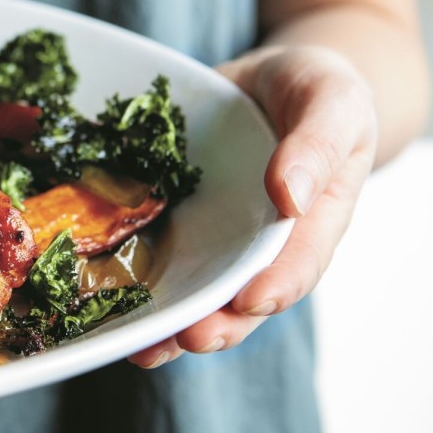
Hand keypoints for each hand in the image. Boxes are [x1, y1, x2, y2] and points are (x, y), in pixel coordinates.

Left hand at [128, 45, 377, 367]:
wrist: (268, 82)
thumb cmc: (314, 91)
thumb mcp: (332, 102)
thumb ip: (317, 145)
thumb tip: (289, 196)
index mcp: (311, 223)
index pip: (298, 265)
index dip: (274, 287)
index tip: (249, 301)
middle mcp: (258, 246)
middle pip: (241, 300)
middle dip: (215, 324)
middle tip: (187, 338)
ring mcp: (213, 241)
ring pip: (192, 293)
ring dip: (167, 326)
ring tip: (139, 349)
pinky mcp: (173, 226)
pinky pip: (152, 259)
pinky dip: (129, 284)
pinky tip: (100, 302)